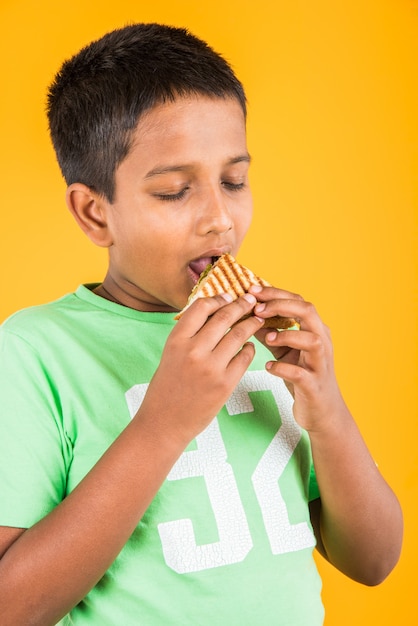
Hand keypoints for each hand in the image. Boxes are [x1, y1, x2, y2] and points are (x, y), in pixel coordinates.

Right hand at [140, 293, 264, 444]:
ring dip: (251, 324)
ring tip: (257, 320)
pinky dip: (249, 349)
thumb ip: (190, 334)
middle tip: (251, 301)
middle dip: (241, 305)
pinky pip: (245, 357)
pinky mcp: (225, 384)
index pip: (201, 307)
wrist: (164, 422)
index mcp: (176, 340)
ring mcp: (211, 367)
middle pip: (224, 317)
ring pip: (239, 334)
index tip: (229, 296)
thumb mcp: (170, 354)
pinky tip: (249, 347)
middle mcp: (193, 351)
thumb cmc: (167, 386)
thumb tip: (214, 312)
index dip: (218, 299)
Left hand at [249, 285, 346, 432]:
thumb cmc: (303, 376)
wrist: (322, 412)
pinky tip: (269, 367)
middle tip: (257, 309)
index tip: (252, 290)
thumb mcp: (284, 350)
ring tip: (267, 338)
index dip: (275, 293)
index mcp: (315, 329)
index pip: (298, 300)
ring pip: (312, 341)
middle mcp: (322, 342)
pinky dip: (283, 368)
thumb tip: (247, 315)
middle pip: (308, 312)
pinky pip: (301, 374)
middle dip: (281, 305)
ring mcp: (320, 364)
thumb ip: (270, 332)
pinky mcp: (314, 385)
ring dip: (287, 336)